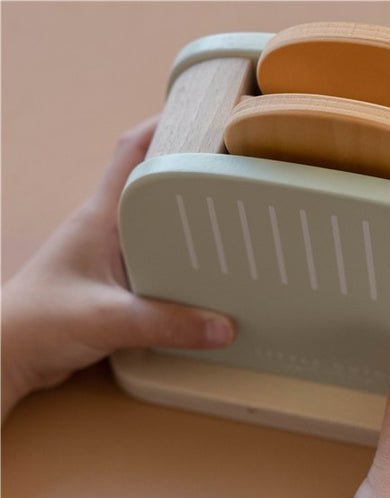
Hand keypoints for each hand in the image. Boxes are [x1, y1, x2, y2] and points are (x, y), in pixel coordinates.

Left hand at [1, 117, 235, 419]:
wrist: (9, 355)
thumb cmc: (41, 323)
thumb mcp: (107, 319)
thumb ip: (167, 324)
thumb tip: (225, 327)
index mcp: (101, 216)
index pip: (132, 152)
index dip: (164, 126)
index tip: (204, 118)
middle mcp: (108, 227)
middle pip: (152, 183)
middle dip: (190, 173)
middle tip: (234, 175)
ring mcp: (111, 254)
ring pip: (157, 223)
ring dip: (187, 220)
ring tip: (231, 223)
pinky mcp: (116, 281)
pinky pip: (156, 258)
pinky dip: (181, 258)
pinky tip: (205, 273)